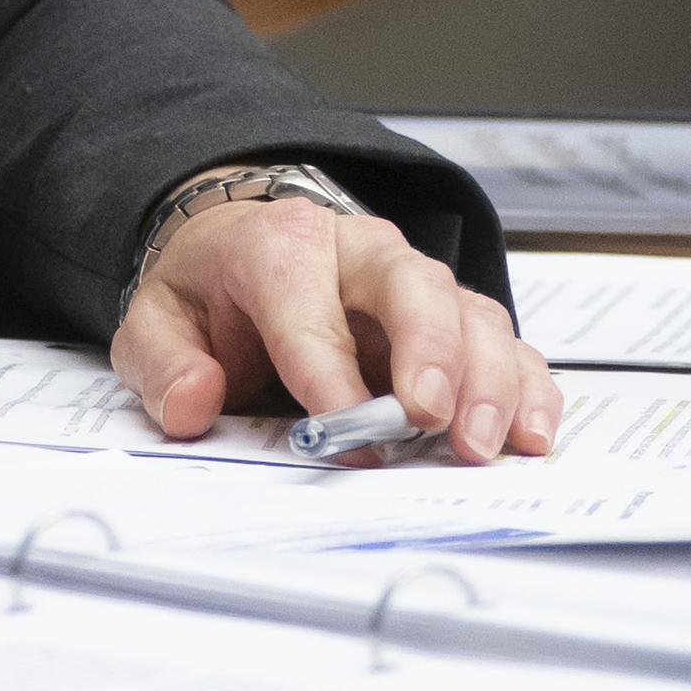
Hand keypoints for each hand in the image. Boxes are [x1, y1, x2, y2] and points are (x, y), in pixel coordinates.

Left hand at [114, 183, 561, 462]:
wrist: (245, 248)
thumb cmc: (215, 290)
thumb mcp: (160, 319)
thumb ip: (165, 363)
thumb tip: (191, 402)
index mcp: (281, 247)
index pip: (307, 305)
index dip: (326, 370)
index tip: (340, 431)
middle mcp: (360, 254)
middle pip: (413, 287)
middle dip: (430, 353)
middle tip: (430, 418)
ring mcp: (414, 284)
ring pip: (470, 315)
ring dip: (487, 381)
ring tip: (484, 443)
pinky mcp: (452, 318)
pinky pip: (504, 342)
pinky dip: (526, 386)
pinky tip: (530, 432)